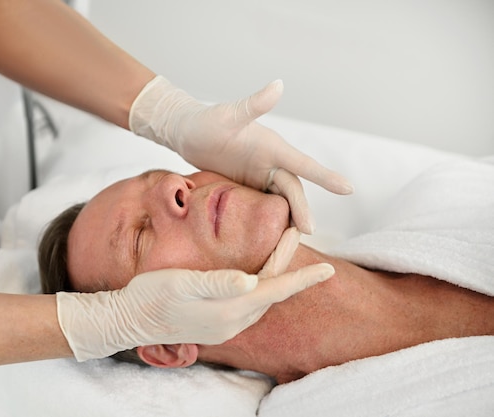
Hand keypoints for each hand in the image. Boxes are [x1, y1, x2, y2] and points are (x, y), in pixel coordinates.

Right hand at [56, 228, 333, 360]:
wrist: (129, 320)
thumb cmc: (152, 296)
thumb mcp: (181, 283)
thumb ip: (218, 283)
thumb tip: (251, 281)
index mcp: (228, 311)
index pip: (275, 291)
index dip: (302, 277)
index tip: (328, 269)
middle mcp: (232, 322)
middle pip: (271, 291)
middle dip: (288, 265)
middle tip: (295, 233)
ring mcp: (225, 326)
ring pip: (262, 298)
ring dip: (275, 275)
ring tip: (281, 247)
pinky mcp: (217, 325)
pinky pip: (249, 304)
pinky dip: (261, 286)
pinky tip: (259, 274)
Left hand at [129, 76, 352, 233]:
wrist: (187, 135)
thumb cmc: (207, 121)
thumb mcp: (229, 115)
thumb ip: (254, 104)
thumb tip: (279, 84)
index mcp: (273, 148)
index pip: (303, 164)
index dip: (325, 177)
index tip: (348, 189)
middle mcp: (271, 164)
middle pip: (292, 191)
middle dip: (302, 210)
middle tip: (307, 232)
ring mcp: (260, 178)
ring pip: (281, 202)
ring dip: (289, 220)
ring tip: (290, 243)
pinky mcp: (248, 189)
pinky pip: (263, 208)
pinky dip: (271, 222)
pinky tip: (270, 239)